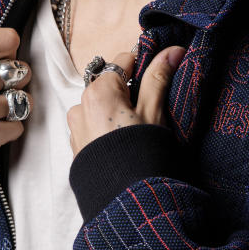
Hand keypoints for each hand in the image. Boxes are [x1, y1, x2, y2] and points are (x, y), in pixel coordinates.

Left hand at [67, 45, 184, 156]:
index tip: (157, 78)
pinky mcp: (77, 145)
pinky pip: (93, 126)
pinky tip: (122, 143)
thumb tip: (172, 50)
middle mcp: (80, 104)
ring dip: (117, 111)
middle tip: (149, 112)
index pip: (124, 60)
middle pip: (110, 84)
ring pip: (101, 106)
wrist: (123, 200)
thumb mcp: (154, 112)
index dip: (144, 67)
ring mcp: (76, 126)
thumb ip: (159, 77)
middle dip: (130, 92)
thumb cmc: (139, 153)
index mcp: (99, 90)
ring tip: (136, 131)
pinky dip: (107, 128)